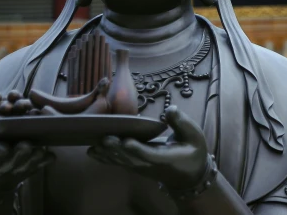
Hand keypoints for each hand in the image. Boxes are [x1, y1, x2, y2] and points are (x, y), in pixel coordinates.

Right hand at [0, 110, 54, 199]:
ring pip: (25, 166)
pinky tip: (50, 156)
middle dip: (18, 154)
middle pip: (10, 162)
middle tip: (26, 144)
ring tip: (40, 149)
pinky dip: (43, 162)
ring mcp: (14, 170)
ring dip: (33, 158)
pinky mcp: (27, 170)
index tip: (2, 146)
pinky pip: (37, 167)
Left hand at [87, 106, 208, 187]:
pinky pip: (119, 163)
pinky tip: (92, 152)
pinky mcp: (135, 166)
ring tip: (93, 145)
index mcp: (166, 158)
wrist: (188, 176)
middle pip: (131, 158)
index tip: (127, 141)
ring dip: (107, 154)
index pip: (150, 154)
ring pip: (122, 162)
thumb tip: (170, 109)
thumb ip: (182, 123)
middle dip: (117, 149)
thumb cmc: (192, 152)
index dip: (138, 149)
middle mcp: (150, 165)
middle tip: (104, 138)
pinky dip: (105, 158)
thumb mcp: (194, 135)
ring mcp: (141, 167)